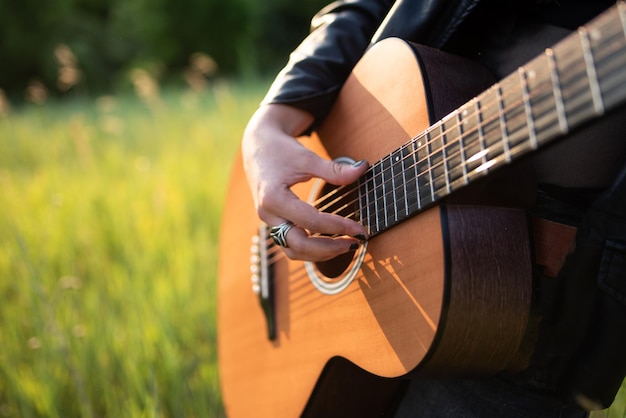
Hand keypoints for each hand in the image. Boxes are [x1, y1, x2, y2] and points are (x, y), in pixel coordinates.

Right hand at [242, 104, 368, 260]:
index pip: (310, 221)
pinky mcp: (274, 223)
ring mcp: (269, 222)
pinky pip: (291, 245)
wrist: (257, 147)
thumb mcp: (307, 157)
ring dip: (320, 253)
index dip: (338, 226)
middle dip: (329, 248)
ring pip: (293, 251)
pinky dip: (311, 249)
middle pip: (298, 245)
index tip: (360, 229)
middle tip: (355, 242)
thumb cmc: (280, 150)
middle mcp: (268, 215)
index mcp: (274, 198)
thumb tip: (362, 169)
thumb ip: (334, 169)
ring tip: (346, 245)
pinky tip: (331, 243)